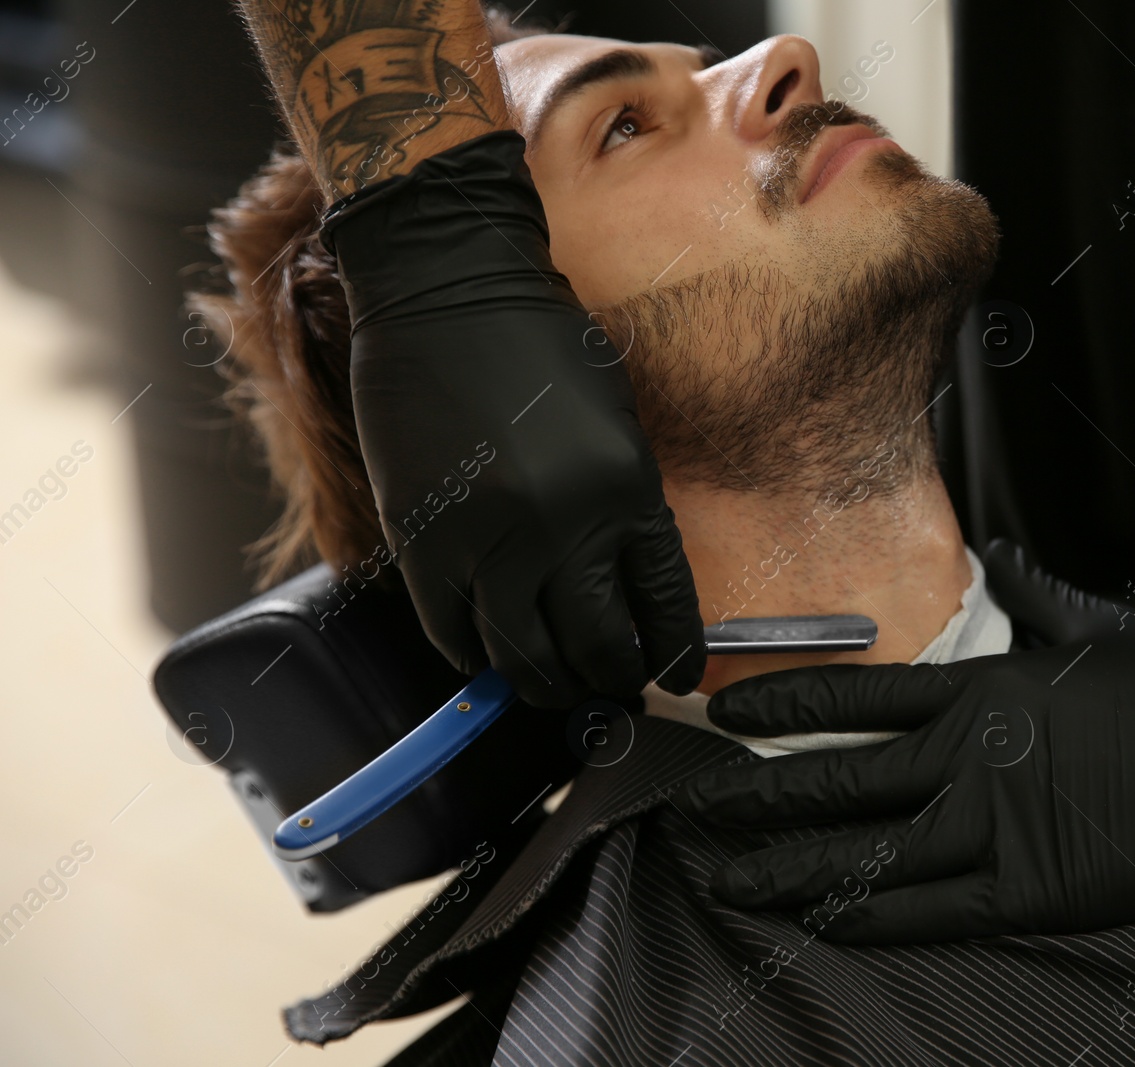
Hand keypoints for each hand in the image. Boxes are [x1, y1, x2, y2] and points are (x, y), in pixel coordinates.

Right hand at [326, 133, 705, 706]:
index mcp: (625, 492)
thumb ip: (628, 512)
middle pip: (595, 652)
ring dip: (548, 683)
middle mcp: (559, 528)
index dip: (675, 658)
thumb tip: (631, 598)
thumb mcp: (618, 426)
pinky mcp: (422, 542)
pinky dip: (479, 655)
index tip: (677, 677)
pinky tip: (496, 650)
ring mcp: (484, 541)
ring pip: (522, 660)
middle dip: (612, 681)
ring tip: (560, 681)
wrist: (445, 290)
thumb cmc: (541, 344)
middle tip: (614, 687)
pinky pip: (454, 634)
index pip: (663, 611)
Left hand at [681, 541, 1134, 942]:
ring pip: (866, 854)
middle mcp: (971, 759)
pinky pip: (927, 910)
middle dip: (757, 797)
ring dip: (790, 868)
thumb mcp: (1097, 625)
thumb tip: (997, 556)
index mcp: (983, 691)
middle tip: (698, 808)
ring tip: (731, 879)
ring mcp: (995, 829)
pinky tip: (819, 921)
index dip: (780, 707)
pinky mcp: (1030, 892)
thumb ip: (1031, 593)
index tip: (728, 716)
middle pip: (837, 780)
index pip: (853, 698)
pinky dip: (866, 917)